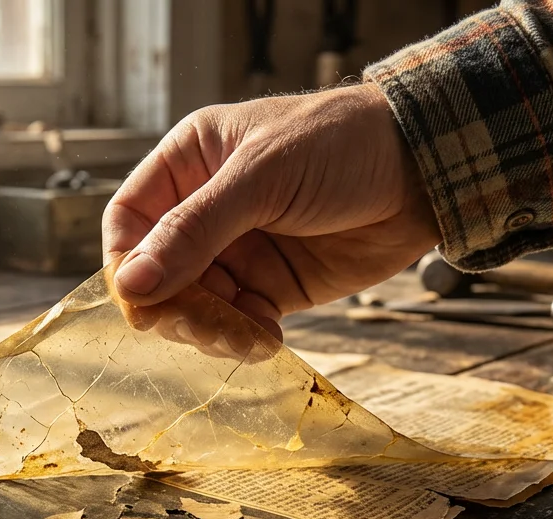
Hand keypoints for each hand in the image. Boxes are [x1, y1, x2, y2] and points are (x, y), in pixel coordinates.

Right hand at [103, 83, 441, 338]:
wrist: (424, 168)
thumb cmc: (340, 143)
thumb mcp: (261, 177)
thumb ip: (194, 231)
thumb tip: (131, 285)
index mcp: (188, 164)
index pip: (129, 223)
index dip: (128, 265)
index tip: (143, 301)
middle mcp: (204, 210)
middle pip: (157, 276)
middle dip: (175, 308)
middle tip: (205, 326)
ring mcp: (237, 252)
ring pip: (194, 308)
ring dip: (211, 331)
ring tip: (247, 337)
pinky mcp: (272, 287)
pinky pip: (238, 324)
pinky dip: (245, 340)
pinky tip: (270, 340)